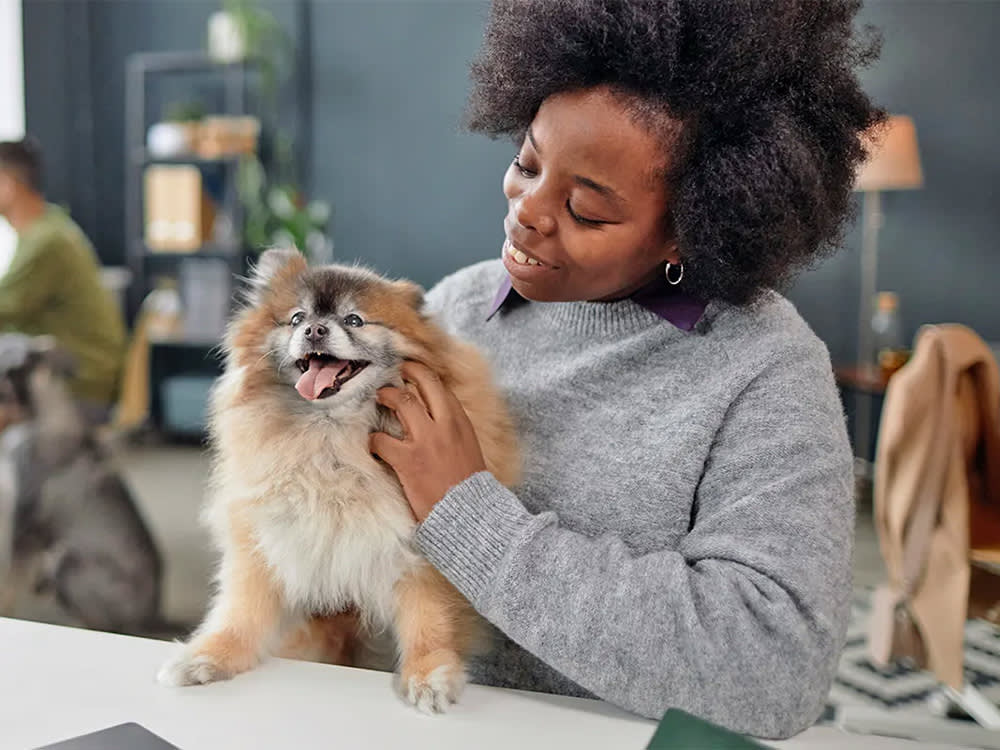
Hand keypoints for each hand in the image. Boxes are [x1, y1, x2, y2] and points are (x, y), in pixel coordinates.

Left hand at [370, 361, 486, 521]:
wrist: (469, 510)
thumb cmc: (469, 483)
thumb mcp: (468, 447)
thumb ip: (453, 428)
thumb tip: (436, 416)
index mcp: (461, 422)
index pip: (440, 387)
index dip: (424, 375)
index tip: (414, 371)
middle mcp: (444, 424)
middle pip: (422, 383)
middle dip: (407, 372)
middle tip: (395, 372)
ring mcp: (425, 440)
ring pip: (401, 402)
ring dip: (387, 396)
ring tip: (379, 397)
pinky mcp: (407, 460)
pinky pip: (381, 440)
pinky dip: (374, 440)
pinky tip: (374, 443)